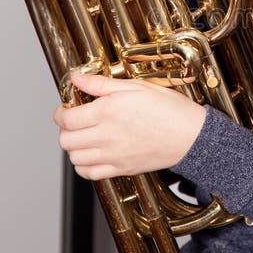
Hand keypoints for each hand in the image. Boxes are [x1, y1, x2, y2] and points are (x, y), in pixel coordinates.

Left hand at [53, 72, 205, 179]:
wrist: (191, 136)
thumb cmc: (169, 110)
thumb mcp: (136, 86)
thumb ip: (101, 84)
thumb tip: (76, 79)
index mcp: (108, 111)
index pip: (67, 118)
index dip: (60, 112)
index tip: (66, 108)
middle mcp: (107, 135)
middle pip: (66, 140)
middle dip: (65, 130)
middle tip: (75, 122)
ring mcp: (113, 155)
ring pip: (75, 158)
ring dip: (74, 147)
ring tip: (85, 137)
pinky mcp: (121, 169)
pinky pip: (90, 174)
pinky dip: (84, 166)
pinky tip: (92, 155)